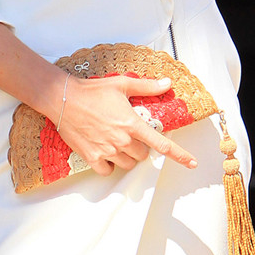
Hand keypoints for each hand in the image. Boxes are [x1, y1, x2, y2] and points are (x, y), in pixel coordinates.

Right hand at [58, 73, 197, 175]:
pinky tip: (104, 152)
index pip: (162, 144)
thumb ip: (147, 87)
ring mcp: (106, 150)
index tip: (191, 163)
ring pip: (127, 164)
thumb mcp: (122, 84)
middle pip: (142, 155)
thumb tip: (167, 84)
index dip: (179, 155)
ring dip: (125, 156)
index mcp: (132, 123)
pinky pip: (107, 171)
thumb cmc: (92, 90)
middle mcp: (122, 140)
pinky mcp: (91, 157)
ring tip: (115, 140)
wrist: (63, 98)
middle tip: (128, 133)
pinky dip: (109, 165)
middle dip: (139, 146)